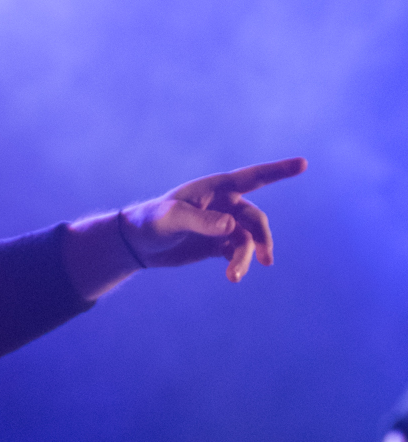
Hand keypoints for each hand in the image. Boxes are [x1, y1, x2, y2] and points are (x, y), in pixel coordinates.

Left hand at [121, 158, 306, 281]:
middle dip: (262, 239)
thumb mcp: (172, 219)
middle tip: (265, 260)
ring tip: (233, 277)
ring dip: (246, 258)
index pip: (253, 177)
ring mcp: (222, 224)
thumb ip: (201, 221)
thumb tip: (231, 226)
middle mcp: (224, 204)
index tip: (304, 164)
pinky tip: (231, 275)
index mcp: (216, 189)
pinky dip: (238, 264)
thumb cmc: (152, 222)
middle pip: (255, 219)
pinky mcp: (218, 244)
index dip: (279, 171)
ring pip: (248, 240)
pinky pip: (238, 253)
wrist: (137, 244)